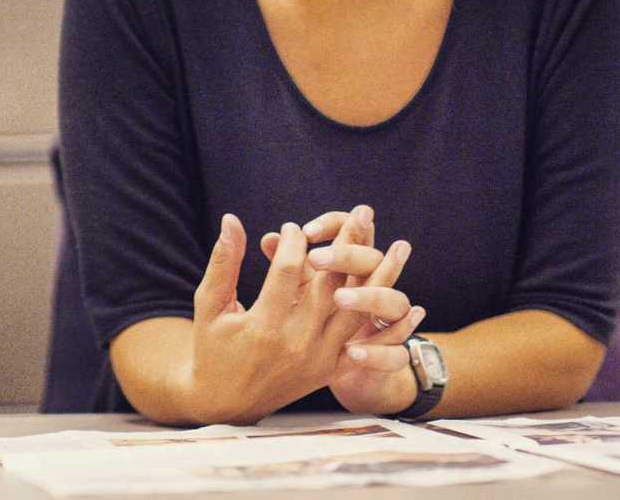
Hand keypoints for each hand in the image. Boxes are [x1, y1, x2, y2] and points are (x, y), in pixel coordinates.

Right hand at [189, 208, 384, 423]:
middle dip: (348, 245)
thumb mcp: (210, 307)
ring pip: (357, 312)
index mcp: (264, 326)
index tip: (292, 227)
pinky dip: (389, 326)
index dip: (293, 243)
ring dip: (380, 277)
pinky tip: (409, 303)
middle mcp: (296, 343)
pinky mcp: (330, 370)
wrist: (225, 406)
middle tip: (362, 212)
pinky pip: (367, 346)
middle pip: (331, 285)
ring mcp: (317, 359)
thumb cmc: (212, 351)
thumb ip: (224, 262)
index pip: (287, 271)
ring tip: (400, 246)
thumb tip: (231, 219)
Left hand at [295, 210, 424, 413]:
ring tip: (339, 298)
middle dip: (348, 256)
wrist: (349, 361)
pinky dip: (378, 353)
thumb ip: (288, 263)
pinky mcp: (390, 357)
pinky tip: (353, 352)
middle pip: (374, 261)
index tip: (304, 231)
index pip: (357, 229)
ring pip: (395, 303)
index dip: (335, 225)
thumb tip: (269, 239)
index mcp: (356, 265)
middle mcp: (377, 288)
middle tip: (315, 257)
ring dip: (369, 298)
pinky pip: (395, 356)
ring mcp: (388, 323)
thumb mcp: (301, 288)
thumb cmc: (315, 315)